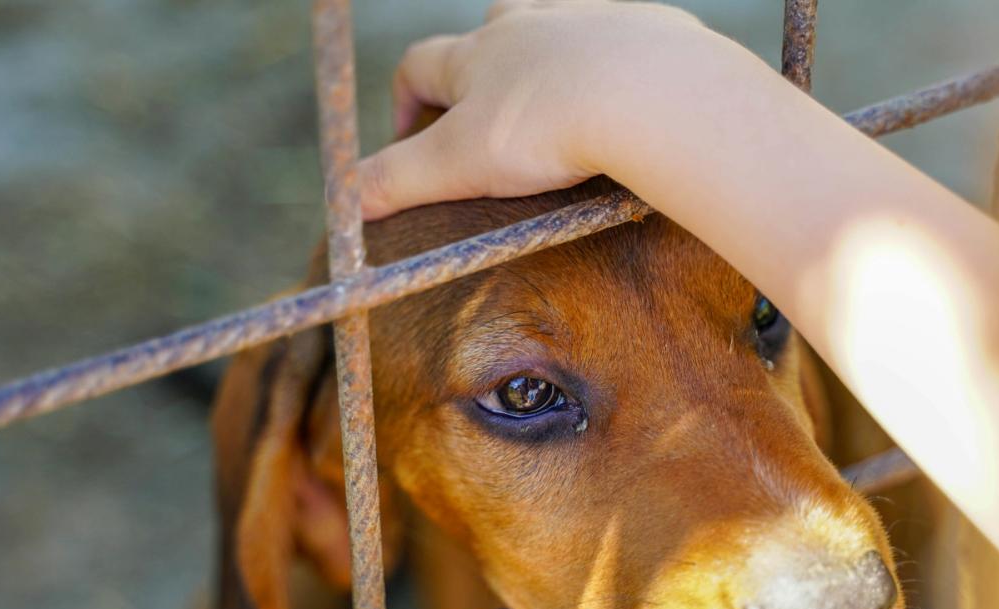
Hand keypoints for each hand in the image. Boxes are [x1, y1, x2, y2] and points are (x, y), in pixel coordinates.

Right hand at [359, 0, 742, 218]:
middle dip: (483, 66)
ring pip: (558, 23)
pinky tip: (626, 96)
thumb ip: (400, 180)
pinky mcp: (646, 29)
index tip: (411, 138)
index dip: (408, 99)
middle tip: (492, 117)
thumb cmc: (550, 126)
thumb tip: (347, 200)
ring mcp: (589, 20)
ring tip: (559, 101)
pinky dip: (614, 60)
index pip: (422, 65)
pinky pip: (623, 35)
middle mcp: (528, 23)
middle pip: (492, 30)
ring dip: (550, 53)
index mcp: (477, 54)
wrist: (651, 92)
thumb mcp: (459, 164)